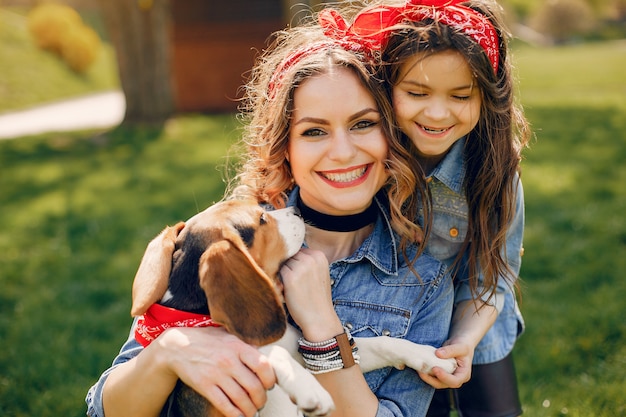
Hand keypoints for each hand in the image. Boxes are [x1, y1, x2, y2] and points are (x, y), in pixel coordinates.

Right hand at [156, 326, 275, 416]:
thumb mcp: (227, 335)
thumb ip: (244, 344)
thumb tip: (264, 354)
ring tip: (251, 411)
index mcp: (237, 346)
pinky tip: (239, 416)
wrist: (176, 346)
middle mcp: (229, 360)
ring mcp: (216, 374)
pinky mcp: (204, 386)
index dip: (270, 378)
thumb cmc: (206, 340)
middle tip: (261, 402)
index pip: (263, 365)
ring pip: (241, 399)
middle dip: (261, 399)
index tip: (269, 384)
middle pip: (254, 386)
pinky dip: (234, 414)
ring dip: (250, 409)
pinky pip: (224, 405)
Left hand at [280, 248, 341, 338]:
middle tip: (292, 282)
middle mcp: (311, 258)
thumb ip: (307, 262)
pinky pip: (277, 272)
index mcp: (319, 256)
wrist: (319, 318)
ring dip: (282, 274)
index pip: (299, 250)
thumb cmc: (317, 298)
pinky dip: (278, 280)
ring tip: (290, 287)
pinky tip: (284, 289)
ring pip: (282, 263)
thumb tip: (285, 254)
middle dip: (288, 267)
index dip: (295, 263)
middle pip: (290, 255)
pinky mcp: (290, 278)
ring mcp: (301, 267)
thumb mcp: (319, 274)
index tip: (298, 275)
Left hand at [418, 339, 473, 388]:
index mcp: (464, 375)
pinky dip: (426, 373)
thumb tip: (438, 354)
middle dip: (431, 379)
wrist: (460, 343)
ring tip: (419, 369)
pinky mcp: (441, 374)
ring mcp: (448, 377)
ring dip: (427, 377)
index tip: (435, 368)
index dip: (444, 377)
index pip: (455, 381)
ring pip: (436, 382)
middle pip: (443, 384)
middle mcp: (456, 379)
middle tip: (422, 371)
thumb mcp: (460, 346)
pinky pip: (433, 376)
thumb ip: (450, 350)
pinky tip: (420, 367)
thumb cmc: (463, 345)